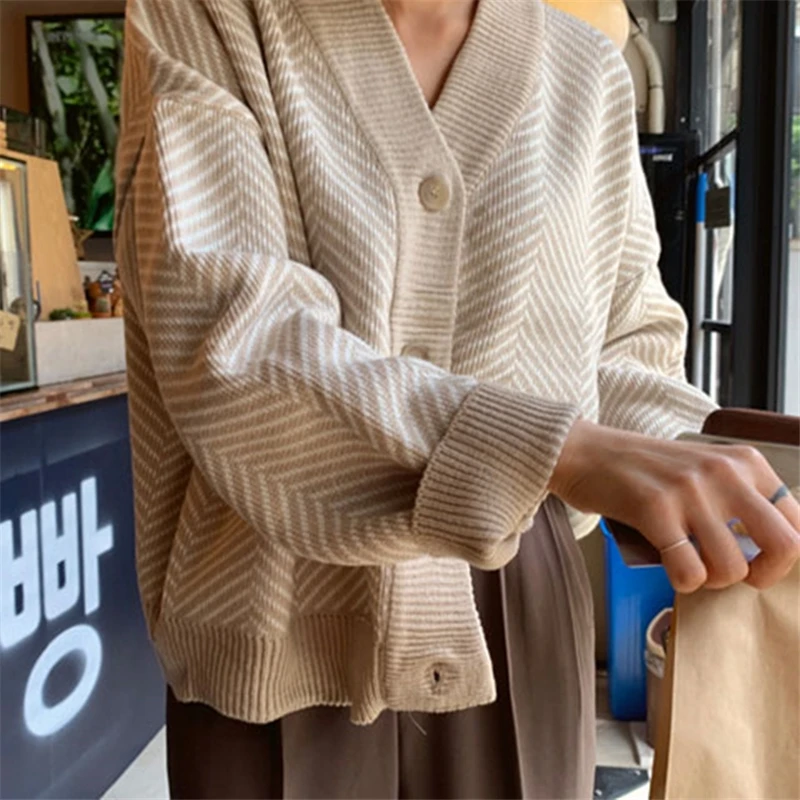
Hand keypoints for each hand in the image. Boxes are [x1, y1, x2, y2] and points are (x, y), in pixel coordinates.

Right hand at [549, 420, 799, 592]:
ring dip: (712, 580)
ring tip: (692, 566)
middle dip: (764, 575)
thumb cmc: (642, 468)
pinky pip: (689, 571)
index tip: (758, 561)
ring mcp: (689, 490)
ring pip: (733, 567)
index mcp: (744, 462)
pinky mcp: (655, 509)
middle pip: (785, 546)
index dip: (781, 555)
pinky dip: (683, 581)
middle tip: (738, 576)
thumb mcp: (703, 468)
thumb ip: (738, 497)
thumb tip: (768, 550)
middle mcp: (723, 472)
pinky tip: (670, 567)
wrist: (586, 452)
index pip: (797, 522)